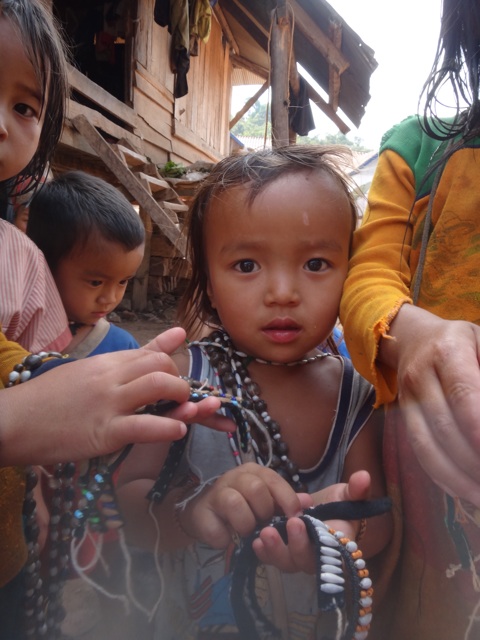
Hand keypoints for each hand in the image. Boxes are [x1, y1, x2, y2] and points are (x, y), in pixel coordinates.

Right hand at [0, 328, 226, 465]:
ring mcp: (108, 404)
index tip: (175, 380)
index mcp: (106, 362)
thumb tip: (178, 332)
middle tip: (181, 399)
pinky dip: (168, 428)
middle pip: (161, 366)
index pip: (153, 352)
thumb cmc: (50, 399)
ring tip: (185, 411)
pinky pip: (144, 426)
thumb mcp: (89, 370)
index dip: (173, 367)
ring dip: (182, 399)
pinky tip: (177, 431)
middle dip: (181, 382)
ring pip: (158, 387)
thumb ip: (132, 356)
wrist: (13, 422)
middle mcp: (110, 377)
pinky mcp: (103, 433)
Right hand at [178, 463, 312, 548]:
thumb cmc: (242, 506)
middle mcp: (235, 477)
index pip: (274, 479)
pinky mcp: (202, 512)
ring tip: (246, 532)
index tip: (295, 518)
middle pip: (256, 488)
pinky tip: (227, 538)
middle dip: (264, 512)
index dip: (287, 499)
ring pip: (235, 503)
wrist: (206, 512)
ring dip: (245, 524)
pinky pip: (217, 528)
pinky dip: (225, 538)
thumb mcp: (266, 501)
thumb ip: (285, 501)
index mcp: (254, 472)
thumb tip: (307, 502)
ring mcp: (217, 493)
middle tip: (263, 524)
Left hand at [252, 471, 371, 572]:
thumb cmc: (338, 505)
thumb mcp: (347, 494)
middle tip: (288, 524)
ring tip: (264, 534)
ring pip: (288, 563)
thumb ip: (356, 489)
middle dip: (295, 546)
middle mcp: (318, 557)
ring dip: (275, 551)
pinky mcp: (284, 554)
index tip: (301, 523)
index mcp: (338, 545)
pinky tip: (256, 543)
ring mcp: (299, 557)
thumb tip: (364, 476)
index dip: (316, 544)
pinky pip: (274, 560)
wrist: (322, 511)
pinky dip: (265, 554)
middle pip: (306, 561)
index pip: (329, 553)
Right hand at [381, 305, 479, 504]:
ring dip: (458, 478)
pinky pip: (418, 451)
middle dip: (473, 462)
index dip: (479, 428)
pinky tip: (465, 491)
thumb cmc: (462, 340)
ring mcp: (406, 398)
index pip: (464, 394)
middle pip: (444, 427)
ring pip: (427, 446)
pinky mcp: (401, 415)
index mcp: (448, 352)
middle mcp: (420, 376)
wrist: (411, 336)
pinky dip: (442, 476)